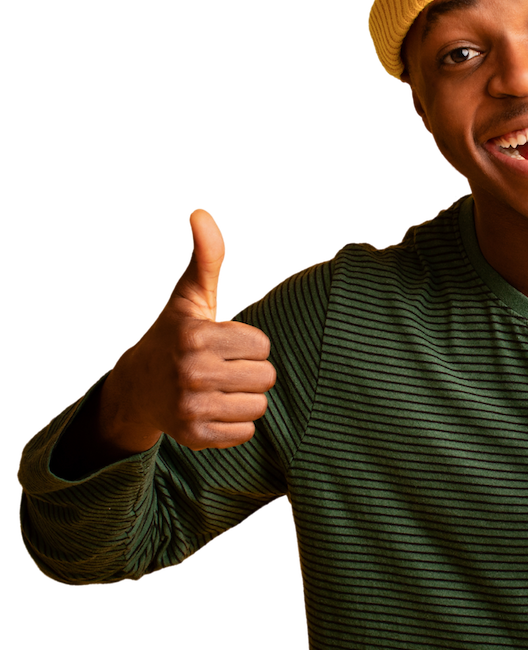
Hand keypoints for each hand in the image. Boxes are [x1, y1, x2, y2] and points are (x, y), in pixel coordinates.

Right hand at [104, 208, 275, 451]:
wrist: (138, 388)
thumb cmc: (176, 334)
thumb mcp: (190, 296)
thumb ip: (205, 257)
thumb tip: (200, 212)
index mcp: (194, 337)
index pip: (262, 344)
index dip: (246, 343)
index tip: (220, 342)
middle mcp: (190, 373)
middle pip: (266, 376)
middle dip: (249, 370)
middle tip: (220, 367)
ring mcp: (190, 408)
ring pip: (259, 406)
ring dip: (244, 397)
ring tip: (216, 388)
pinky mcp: (195, 437)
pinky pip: (246, 433)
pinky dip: (235, 424)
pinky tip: (211, 409)